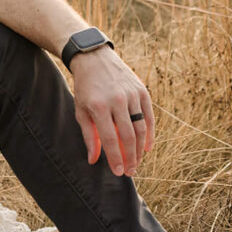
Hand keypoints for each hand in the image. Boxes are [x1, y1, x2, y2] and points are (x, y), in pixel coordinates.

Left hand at [70, 46, 155, 176]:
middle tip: (130, 172)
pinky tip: (146, 147)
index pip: (110, 139)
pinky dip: (150, 134)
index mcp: (98, 106)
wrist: (94, 59)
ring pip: (141, 128)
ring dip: (140, 149)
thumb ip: (88, 136)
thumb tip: (93, 160)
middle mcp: (117, 100)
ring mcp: (132, 95)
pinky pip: (149, 117)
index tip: (119, 172)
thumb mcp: (81, 110)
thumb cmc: (85, 88)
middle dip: (130, 158)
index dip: (116, 158)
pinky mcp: (142, 91)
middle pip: (128, 136)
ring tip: (137, 163)